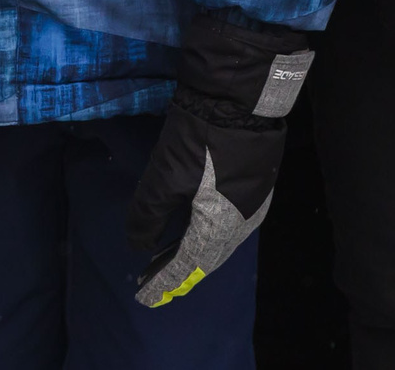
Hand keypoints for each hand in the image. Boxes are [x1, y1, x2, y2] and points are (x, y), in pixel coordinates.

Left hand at [126, 15, 311, 306]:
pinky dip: (205, 237)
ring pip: (218, 245)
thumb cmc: (200, 137)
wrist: (241, 97)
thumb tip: (140, 243)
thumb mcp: (164, 176)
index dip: (163, 283)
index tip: (143, 297)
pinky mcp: (253, 188)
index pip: (185, 266)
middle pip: (205, 261)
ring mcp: (251, 206)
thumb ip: (148, 215)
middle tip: (151, 283)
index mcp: (219, 228)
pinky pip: (227, 228)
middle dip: (176, 273)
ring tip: (164, 261)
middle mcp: (241, 226)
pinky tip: (190, 231)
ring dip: (190, 255)